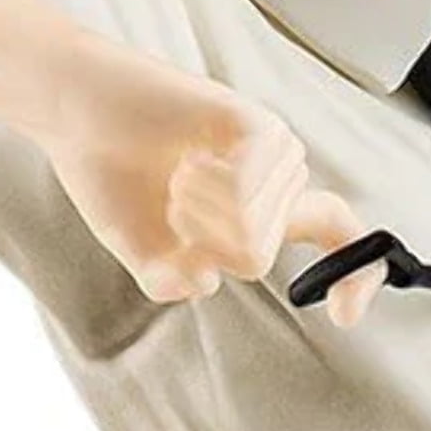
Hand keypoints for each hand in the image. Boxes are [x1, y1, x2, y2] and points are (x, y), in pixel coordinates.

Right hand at [43, 42, 388, 327]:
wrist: (77, 112)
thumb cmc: (111, 177)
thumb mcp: (145, 252)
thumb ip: (173, 280)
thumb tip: (208, 278)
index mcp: (264, 207)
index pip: (335, 234)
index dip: (354, 276)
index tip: (344, 318)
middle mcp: (277, 178)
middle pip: (256, 257)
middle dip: (199, 242)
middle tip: (170, 196)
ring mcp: (273, 149)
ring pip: (250, 232)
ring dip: (194, 213)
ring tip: (174, 171)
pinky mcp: (258, 126)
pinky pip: (244, 193)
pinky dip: (201, 190)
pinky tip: (185, 157)